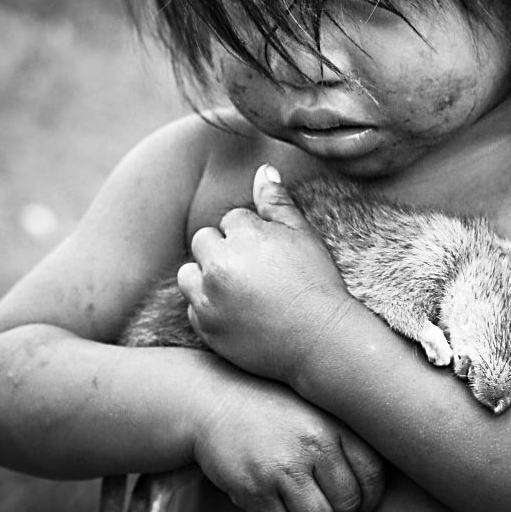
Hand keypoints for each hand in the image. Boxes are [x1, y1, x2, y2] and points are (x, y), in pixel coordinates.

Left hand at [178, 165, 354, 382]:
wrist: (321, 342)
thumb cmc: (317, 284)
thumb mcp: (303, 236)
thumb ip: (277, 202)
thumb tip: (263, 169)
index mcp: (244, 235)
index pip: (231, 220)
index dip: (253, 237)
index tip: (272, 256)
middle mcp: (219, 264)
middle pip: (204, 241)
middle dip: (224, 251)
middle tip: (256, 273)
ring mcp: (208, 298)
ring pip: (189, 273)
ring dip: (207, 277)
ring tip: (241, 291)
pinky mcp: (205, 327)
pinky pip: (194, 307)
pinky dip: (210, 307)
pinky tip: (240, 313)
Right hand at [191, 363, 383, 511]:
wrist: (218, 402)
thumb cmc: (276, 412)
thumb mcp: (316, 411)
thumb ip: (346, 439)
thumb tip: (378, 487)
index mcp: (334, 424)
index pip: (373, 475)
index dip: (370, 499)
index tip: (359, 505)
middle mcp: (314, 444)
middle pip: (349, 505)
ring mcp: (283, 468)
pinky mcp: (255, 490)